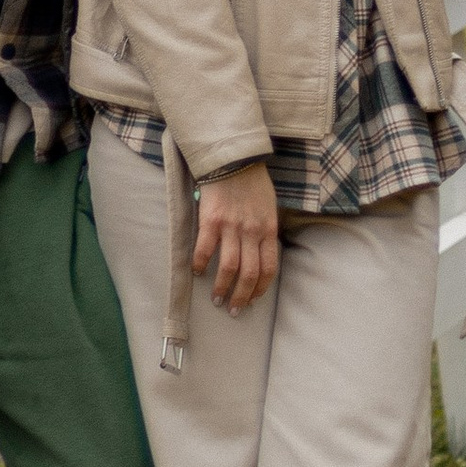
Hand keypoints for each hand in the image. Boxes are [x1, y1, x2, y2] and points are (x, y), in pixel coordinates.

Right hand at [193, 160, 280, 312]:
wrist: (232, 157)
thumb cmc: (252, 181)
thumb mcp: (268, 206)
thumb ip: (265, 229)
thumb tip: (260, 252)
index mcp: (268, 229)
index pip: (268, 268)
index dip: (260, 288)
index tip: (252, 299)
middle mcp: (252, 231)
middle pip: (249, 274)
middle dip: (241, 296)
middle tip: (234, 309)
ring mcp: (231, 226)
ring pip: (229, 267)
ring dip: (222, 287)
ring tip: (216, 299)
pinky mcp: (211, 220)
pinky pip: (205, 249)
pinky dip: (200, 264)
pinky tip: (197, 272)